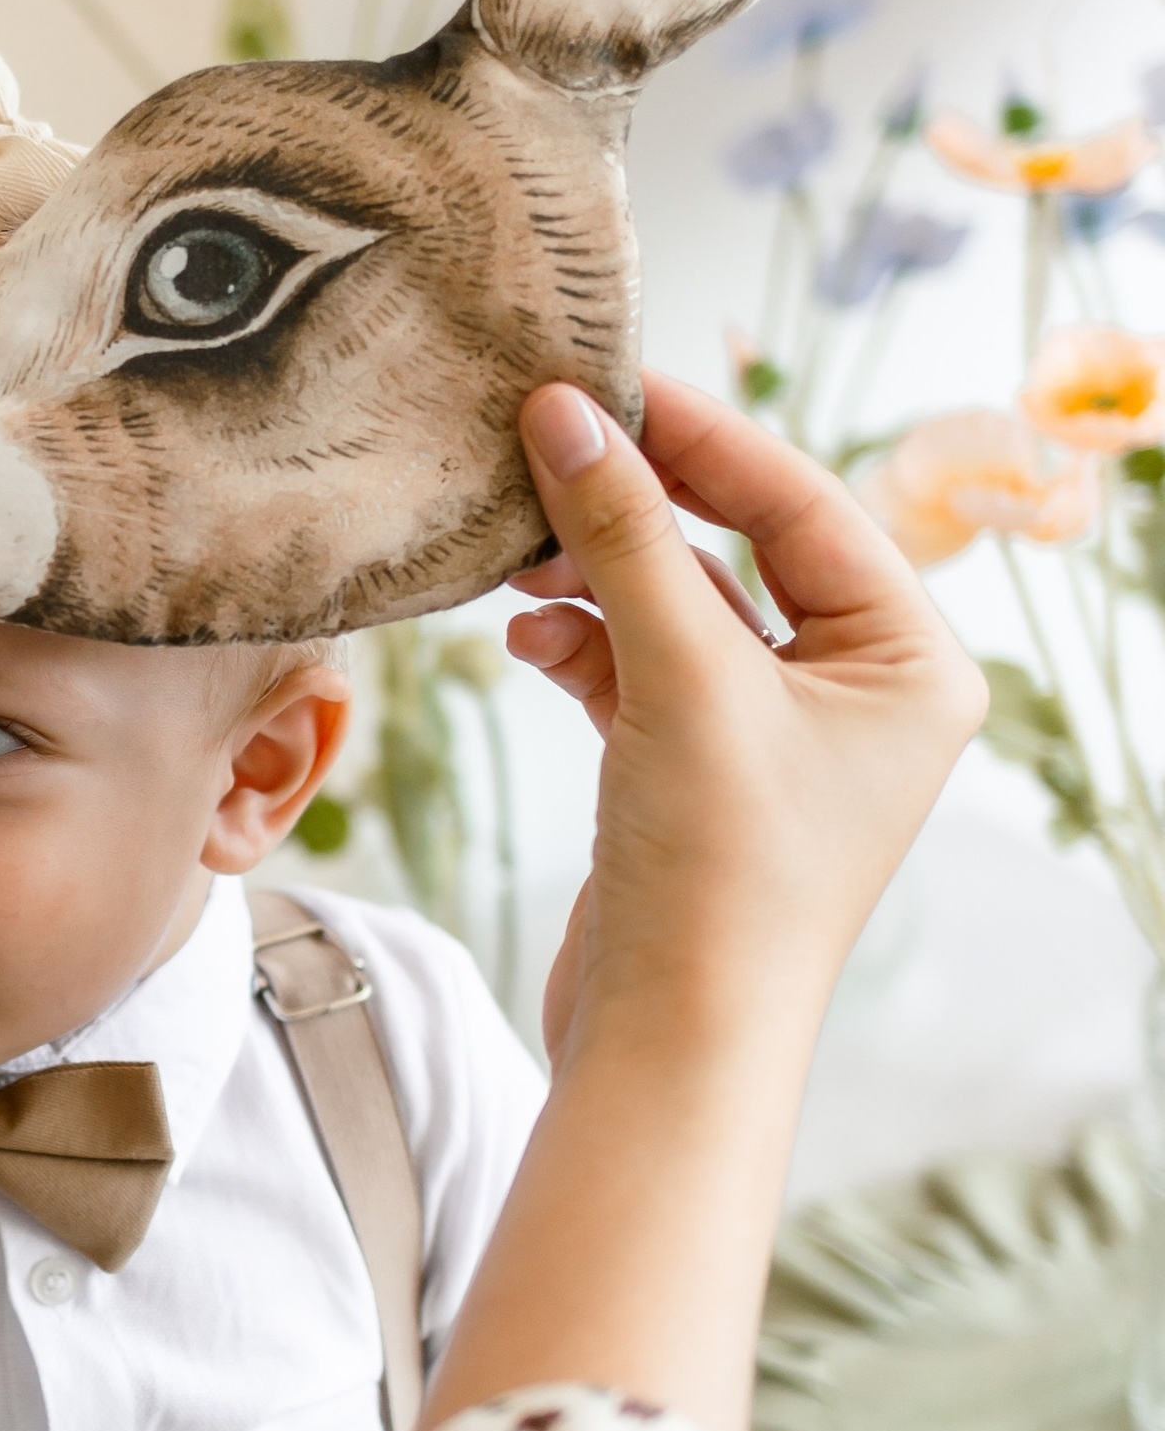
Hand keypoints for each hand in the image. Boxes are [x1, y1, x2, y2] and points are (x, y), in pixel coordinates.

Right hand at [504, 373, 983, 1069]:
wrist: (669, 1048)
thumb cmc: (720, 880)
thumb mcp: (681, 681)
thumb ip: (623, 537)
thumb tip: (565, 412)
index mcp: (913, 663)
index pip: (804, 505)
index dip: (700, 438)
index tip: (602, 381)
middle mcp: (862, 693)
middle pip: (741, 547)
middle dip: (635, 505)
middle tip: (545, 441)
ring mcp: (779, 736)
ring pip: (680, 607)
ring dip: (596, 574)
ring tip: (517, 548)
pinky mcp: (701, 773)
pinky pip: (644, 667)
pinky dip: (583, 642)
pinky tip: (526, 635)